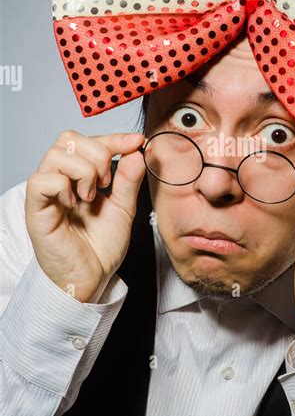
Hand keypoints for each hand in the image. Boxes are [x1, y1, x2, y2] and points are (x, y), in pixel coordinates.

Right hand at [25, 131, 145, 302]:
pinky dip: (63, 187)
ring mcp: (46, 193)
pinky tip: (74, 205)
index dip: (114, 137)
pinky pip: (41, 180)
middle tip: (108, 182)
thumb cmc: (101, 247)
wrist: (92, 278)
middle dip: (98, 153)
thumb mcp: (124, 208)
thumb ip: (129, 179)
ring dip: (83, 171)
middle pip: (69, 138)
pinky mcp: (36, 209)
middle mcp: (60, 179)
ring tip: (91, 196)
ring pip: (55, 154)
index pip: (90, 140)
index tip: (137, 142)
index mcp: (78, 176)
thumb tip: (137, 150)